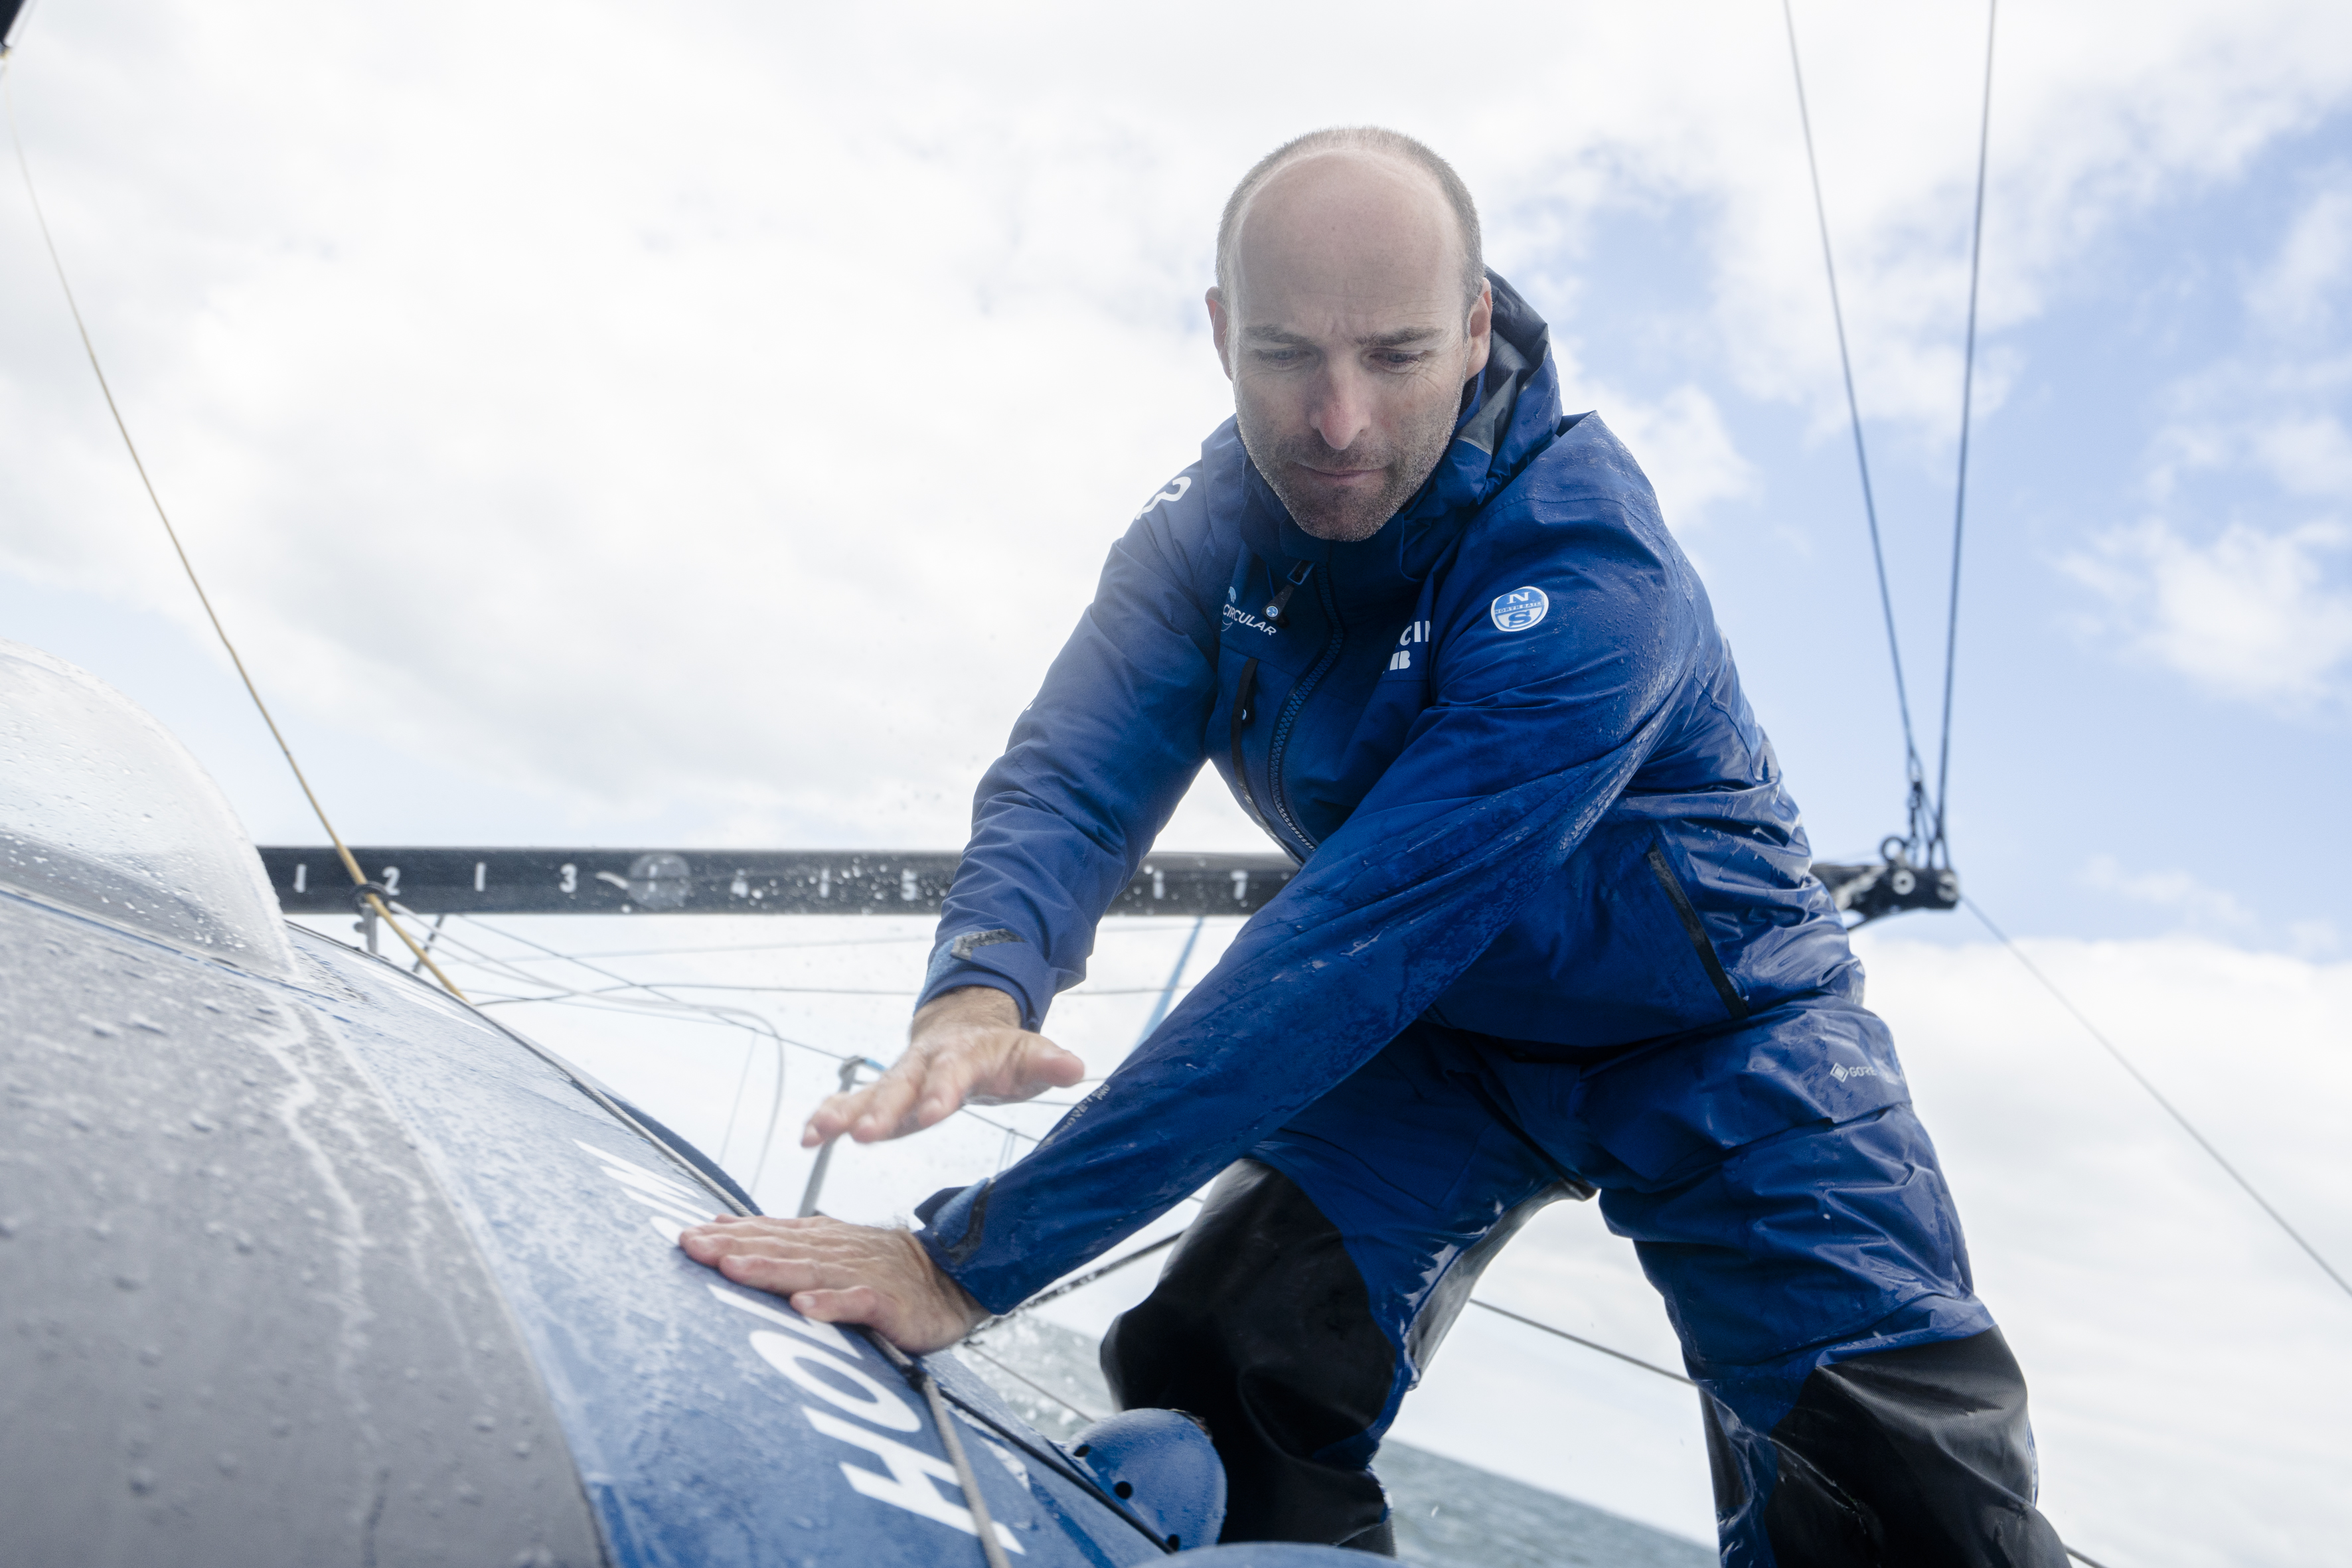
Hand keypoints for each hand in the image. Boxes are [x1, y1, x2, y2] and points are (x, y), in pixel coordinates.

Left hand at [679, 1215, 985, 1352]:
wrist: (957, 1279)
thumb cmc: (889, 1272)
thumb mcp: (835, 1250)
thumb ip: (786, 1241)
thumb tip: (728, 1229)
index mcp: (824, 1239)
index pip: (770, 1232)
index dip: (729, 1233)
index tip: (686, 1234)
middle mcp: (838, 1251)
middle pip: (780, 1247)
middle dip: (734, 1246)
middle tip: (691, 1245)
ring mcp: (863, 1274)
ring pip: (810, 1269)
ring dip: (770, 1268)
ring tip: (732, 1269)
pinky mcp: (890, 1302)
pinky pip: (859, 1302)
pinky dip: (832, 1303)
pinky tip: (804, 1307)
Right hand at [801, 985, 1084, 1147]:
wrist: (965, 1025)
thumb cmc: (1000, 1050)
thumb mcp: (1029, 1054)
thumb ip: (1048, 1062)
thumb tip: (1075, 1067)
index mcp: (963, 1055)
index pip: (953, 1074)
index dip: (943, 1092)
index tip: (933, 1113)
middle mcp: (924, 1064)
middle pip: (901, 1086)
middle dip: (882, 1110)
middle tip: (864, 1134)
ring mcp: (899, 1078)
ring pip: (867, 1093)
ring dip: (842, 1113)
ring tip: (817, 1133)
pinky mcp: (882, 1095)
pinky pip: (850, 1103)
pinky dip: (828, 1117)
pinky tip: (807, 1138)